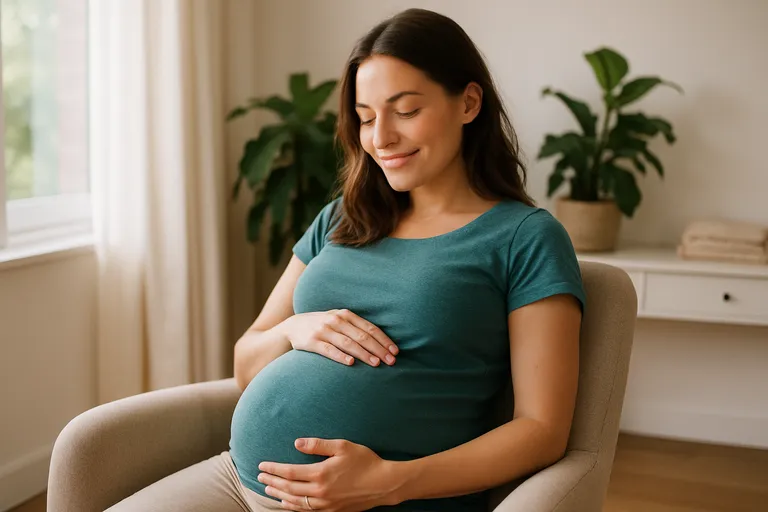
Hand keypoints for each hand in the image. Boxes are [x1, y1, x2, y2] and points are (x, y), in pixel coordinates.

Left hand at [258, 438, 400, 510]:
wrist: (384, 484)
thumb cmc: (365, 462)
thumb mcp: (342, 446)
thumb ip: (318, 445)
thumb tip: (297, 443)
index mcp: (320, 474)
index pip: (289, 472)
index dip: (273, 469)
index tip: (262, 466)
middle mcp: (319, 492)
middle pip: (288, 488)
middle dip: (272, 482)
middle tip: (259, 478)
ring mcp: (325, 504)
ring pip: (295, 502)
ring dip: (280, 496)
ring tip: (269, 491)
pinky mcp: (332, 510)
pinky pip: (307, 511)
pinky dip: (294, 507)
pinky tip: (288, 503)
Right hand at [283, 309, 397, 366]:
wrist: (293, 326)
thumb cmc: (323, 326)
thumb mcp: (338, 320)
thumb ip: (356, 326)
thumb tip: (381, 340)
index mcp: (345, 314)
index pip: (369, 328)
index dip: (383, 340)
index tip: (395, 351)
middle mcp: (336, 320)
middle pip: (362, 336)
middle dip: (378, 349)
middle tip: (391, 361)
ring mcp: (324, 330)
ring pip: (348, 343)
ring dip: (364, 354)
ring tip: (376, 363)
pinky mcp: (312, 342)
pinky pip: (329, 350)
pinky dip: (341, 356)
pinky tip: (351, 363)